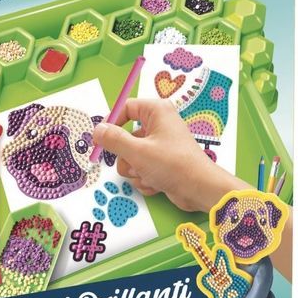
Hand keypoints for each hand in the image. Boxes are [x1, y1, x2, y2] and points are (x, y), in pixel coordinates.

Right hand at [92, 98, 248, 212]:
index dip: (110, 122)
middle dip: (126, 156)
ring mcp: (159, 145)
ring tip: (148, 175)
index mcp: (156, 112)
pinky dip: (144, 178)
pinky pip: (140, 168)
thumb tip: (97, 130)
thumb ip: (113, 139)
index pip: (125, 108)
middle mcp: (159, 125)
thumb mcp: (137, 151)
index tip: (100, 138)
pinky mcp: (161, 162)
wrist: (199, 190)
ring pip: (130, 156)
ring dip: (134, 170)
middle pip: (125, 136)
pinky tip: (156, 182)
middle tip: (133, 163)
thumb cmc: (173, 165)